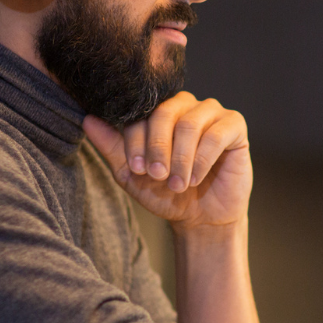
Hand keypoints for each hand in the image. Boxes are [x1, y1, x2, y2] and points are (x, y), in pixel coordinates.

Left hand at [83, 92, 251, 228]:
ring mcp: (212, 113)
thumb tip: (88, 118)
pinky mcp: (235, 126)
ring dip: (181, 158)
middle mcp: (186, 105)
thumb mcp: (132, 174)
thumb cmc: (166, 192)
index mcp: (159, 111)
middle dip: (157, 147)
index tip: (136, 169)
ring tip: (178, 184)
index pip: (142, 112)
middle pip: (165, 112)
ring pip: (190, 124)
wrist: (201, 217)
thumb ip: (112, 147)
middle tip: (156, 175)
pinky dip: (203, 159)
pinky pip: (217, 134)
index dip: (136, 140)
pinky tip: (195, 178)